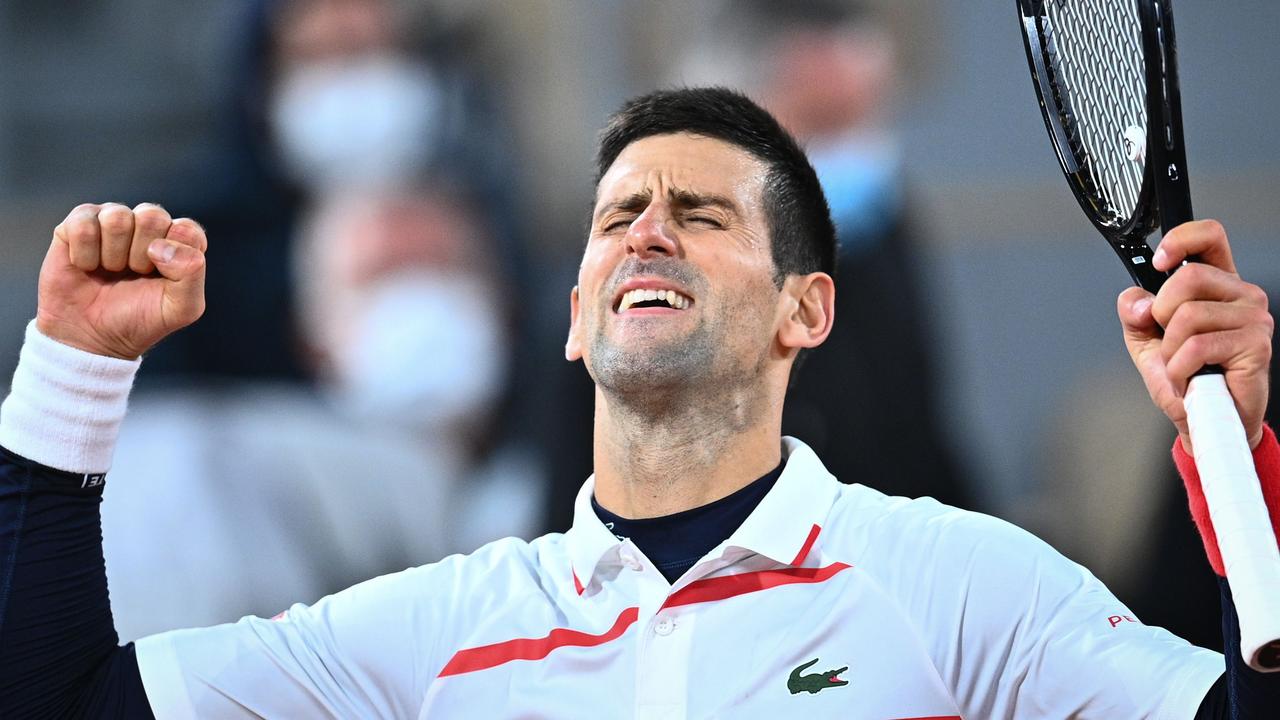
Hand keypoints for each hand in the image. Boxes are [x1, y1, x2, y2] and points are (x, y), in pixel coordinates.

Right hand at [35, 202, 206, 359]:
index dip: (173, 258)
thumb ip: (192, 274)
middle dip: (141, 255)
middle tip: (134, 274)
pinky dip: (84, 255)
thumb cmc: (140, 319)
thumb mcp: (181, 308)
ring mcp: (111, 221)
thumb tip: (162, 246)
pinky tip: (87, 266)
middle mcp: (147, 224)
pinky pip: (83, 224)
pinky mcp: (78, 224)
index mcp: (178, 241)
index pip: (187, 230)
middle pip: (151, 216)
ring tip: (111, 271)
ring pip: (117, 217)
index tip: (162, 278)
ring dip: (113, 256)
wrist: (92, 337)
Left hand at [1117, 220, 1272, 451]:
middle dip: (1161, 314)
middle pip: (1187, 278)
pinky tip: (1191, 379)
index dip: (1182, 239)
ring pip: (1187, 316)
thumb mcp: (1146, 340)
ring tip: (1182, 366)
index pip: (1210, 237)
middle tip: (1169, 342)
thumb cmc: (1185, 377)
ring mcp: (1253, 318)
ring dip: (1170, 350)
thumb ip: (1135, 312)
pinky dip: (1180, 368)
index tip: (1160, 260)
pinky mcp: (1255, 345)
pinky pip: (1196, 346)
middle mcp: (1240, 295)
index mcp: (1217, 285)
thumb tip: (1136, 301)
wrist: (1204, 420)